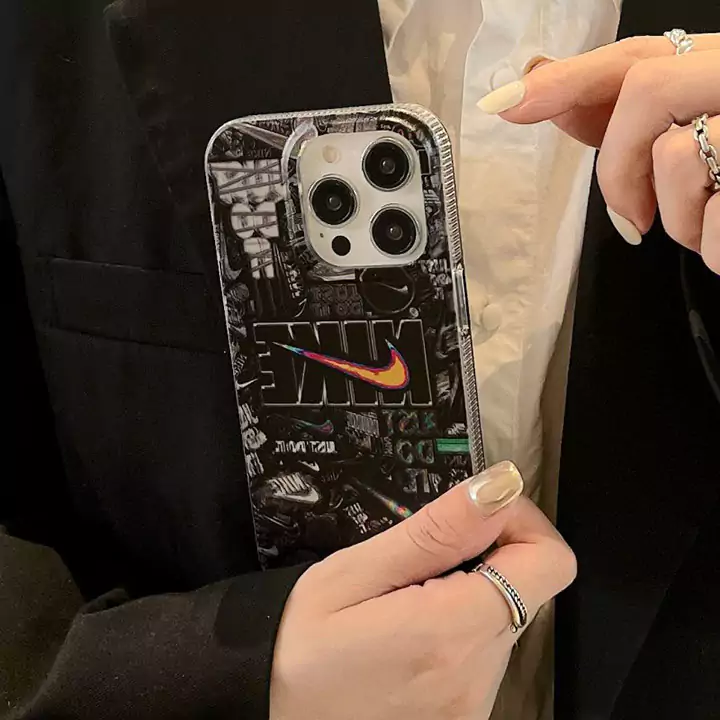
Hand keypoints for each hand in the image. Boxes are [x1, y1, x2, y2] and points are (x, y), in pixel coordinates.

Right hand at [269, 462, 575, 719]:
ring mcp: (472, 706)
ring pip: (506, 619)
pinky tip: (409, 628)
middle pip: (527, 589)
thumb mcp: (353, 573)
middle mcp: (476, 679)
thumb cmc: (295, 643)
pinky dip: (459, 627)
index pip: (548, 563)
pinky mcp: (463, 717)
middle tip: (421, 551)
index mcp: (451, 633)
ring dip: (469, 591)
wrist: (262, 714)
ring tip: (405, 594)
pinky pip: (484, 654)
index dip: (520, 521)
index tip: (472, 512)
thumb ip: (434, 533)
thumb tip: (498, 486)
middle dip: (486, 554)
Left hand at [478, 34, 719, 273]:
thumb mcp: (697, 132)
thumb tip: (525, 100)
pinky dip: (714, 247)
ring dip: (680, 219)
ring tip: (709, 226)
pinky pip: (717, 221)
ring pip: (679, 158)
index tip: (506, 103)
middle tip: (634, 221)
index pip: (637, 55)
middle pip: (648, 91)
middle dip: (621, 168)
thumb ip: (623, 116)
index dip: (570, 79)